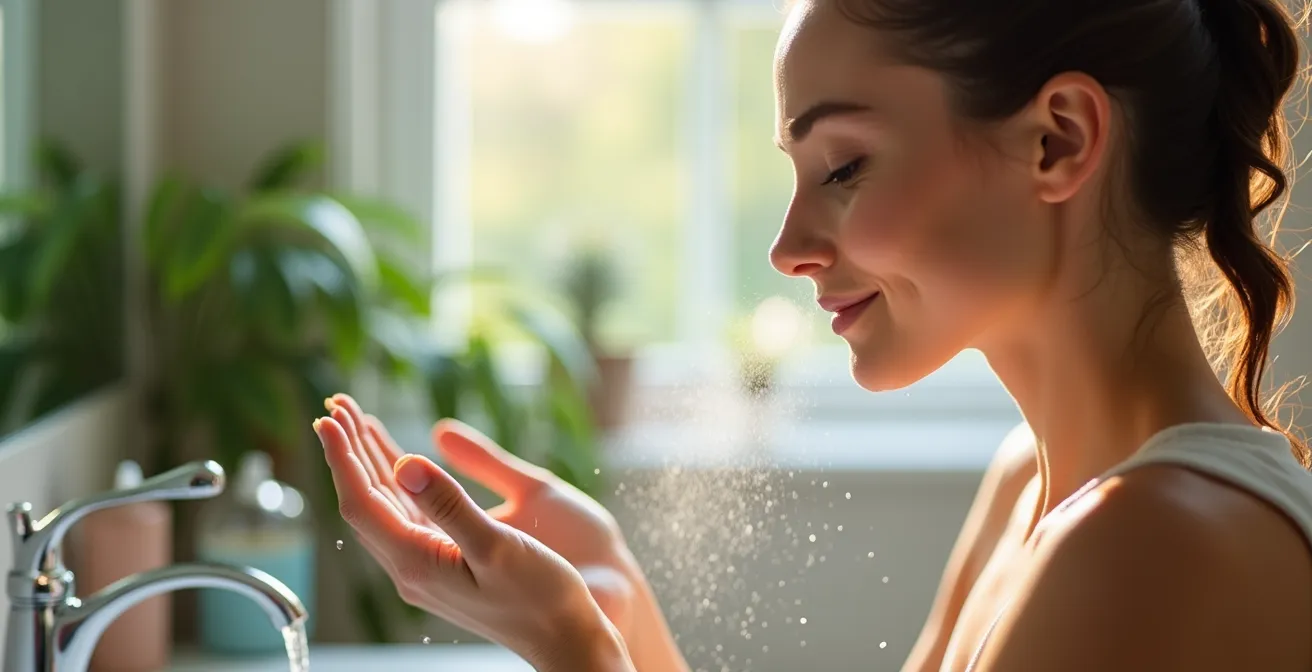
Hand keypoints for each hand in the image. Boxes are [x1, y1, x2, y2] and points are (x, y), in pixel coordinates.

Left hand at [314, 395, 631, 669]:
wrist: (566, 637)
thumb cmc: (541, 597)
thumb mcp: (497, 546)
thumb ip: (449, 505)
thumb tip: (404, 464)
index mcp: (418, 563)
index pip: (362, 502)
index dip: (342, 457)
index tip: (329, 418)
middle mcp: (412, 567)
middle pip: (366, 500)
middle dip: (349, 450)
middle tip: (337, 404)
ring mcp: (426, 566)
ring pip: (386, 506)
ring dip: (370, 462)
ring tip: (356, 421)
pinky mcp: (445, 562)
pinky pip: (408, 513)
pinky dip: (397, 480)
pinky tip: (398, 461)